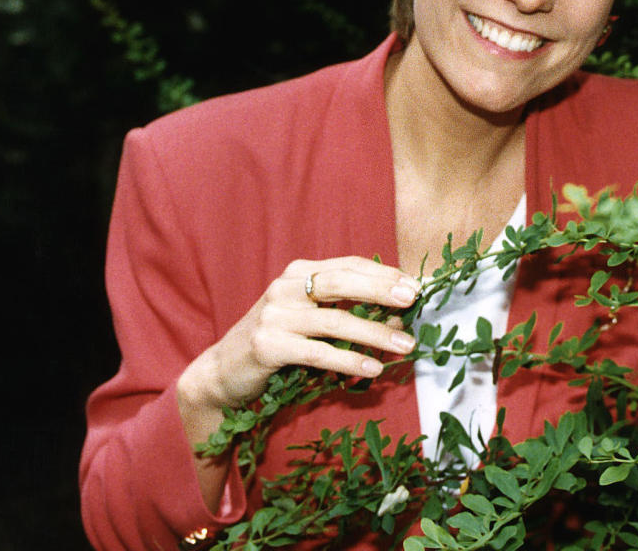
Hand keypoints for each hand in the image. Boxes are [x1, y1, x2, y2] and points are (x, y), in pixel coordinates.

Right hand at [181, 256, 419, 413]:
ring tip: (405, 345)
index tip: (415, 286)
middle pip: (341, 282)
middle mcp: (285, 288)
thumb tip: (398, 314)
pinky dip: (348, 361)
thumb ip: (344, 309)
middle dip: (381, 290)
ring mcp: (274, 316)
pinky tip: (372, 369)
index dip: (383, 273)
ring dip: (374, 333)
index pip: (348, 264)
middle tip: (412, 300)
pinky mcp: (267, 346)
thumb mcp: (308, 317)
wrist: (222, 373)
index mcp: (298, 273)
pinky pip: (317, 353)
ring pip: (334, 321)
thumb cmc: (277, 343)